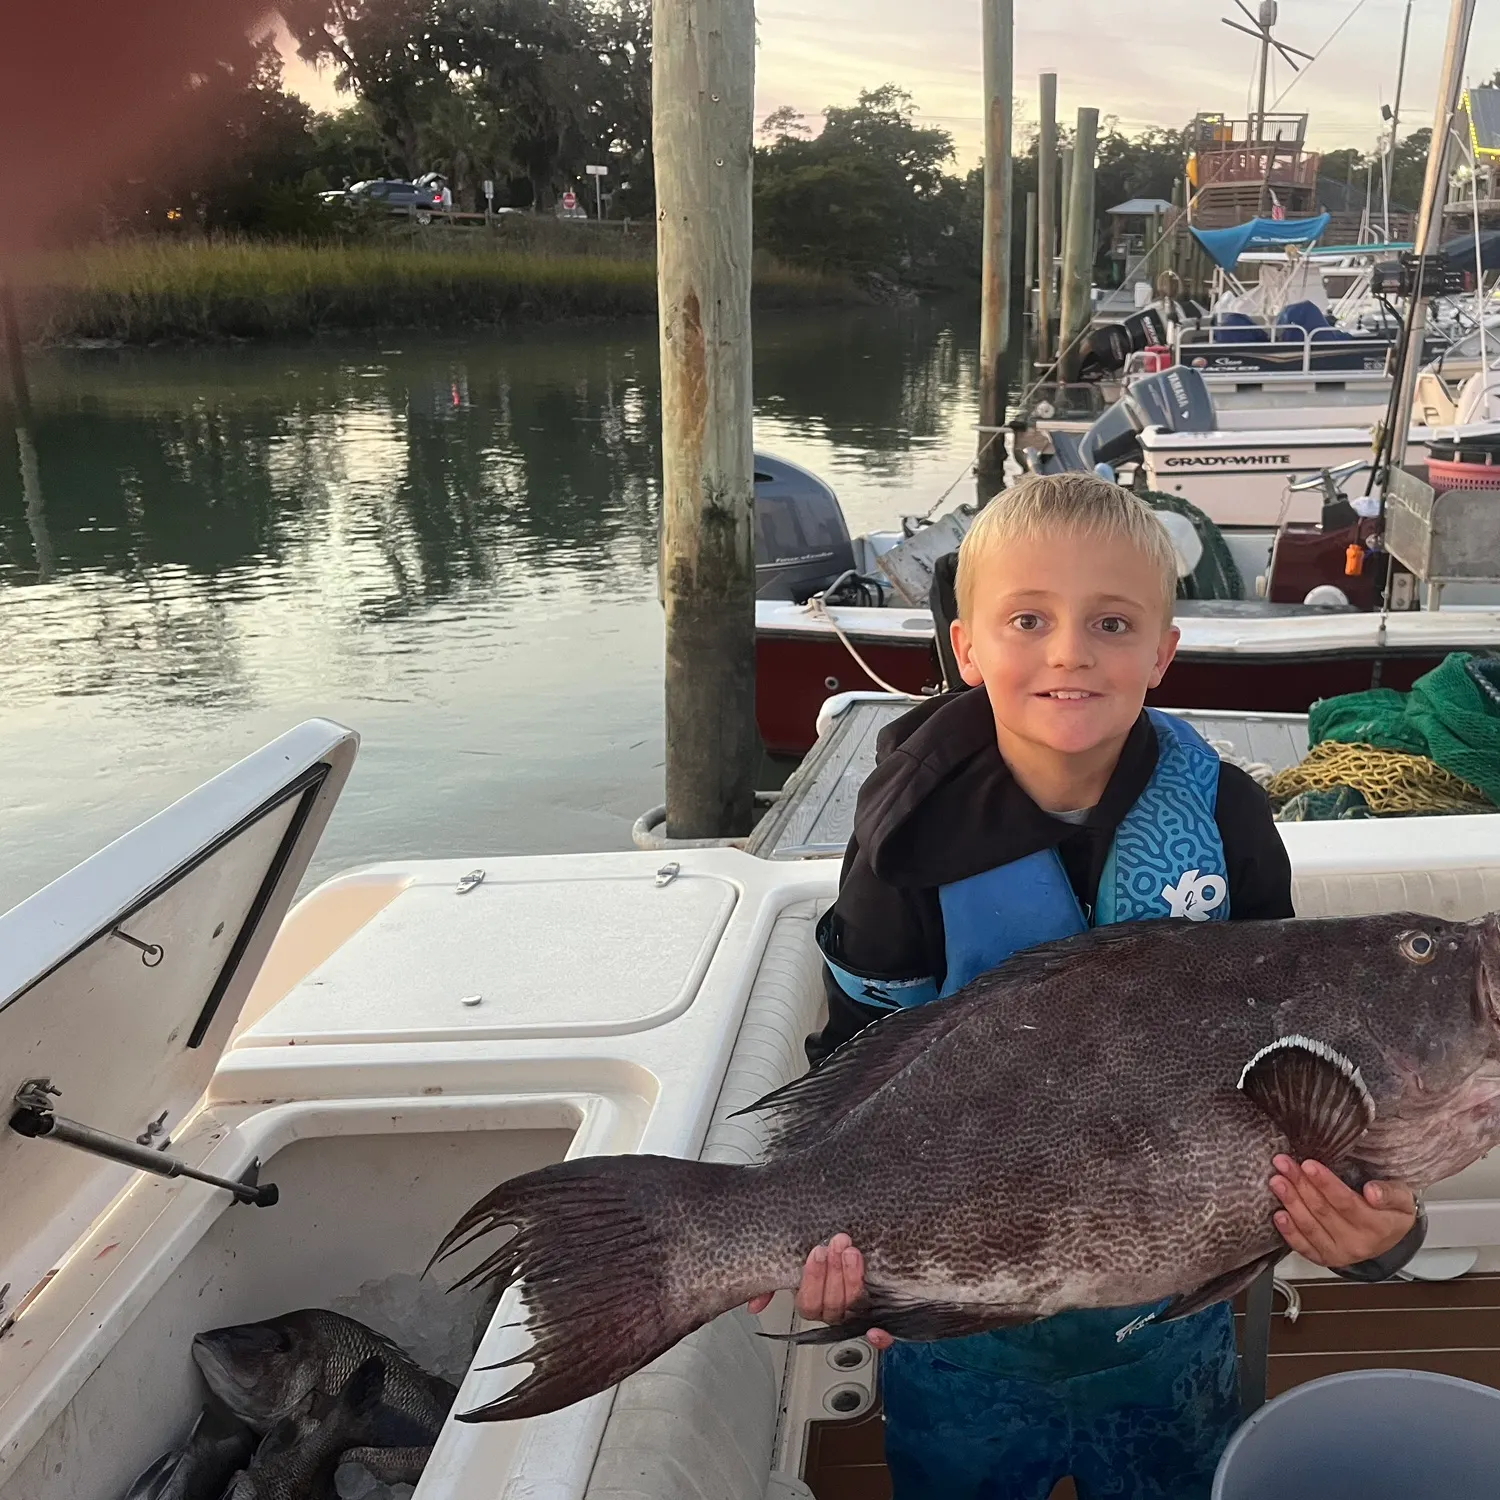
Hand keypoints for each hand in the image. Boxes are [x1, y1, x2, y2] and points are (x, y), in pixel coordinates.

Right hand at [747, 1233, 893, 1349]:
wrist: (845, 1248)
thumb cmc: (821, 1257)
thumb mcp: (792, 1266)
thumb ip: (772, 1285)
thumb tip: (754, 1306)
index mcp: (812, 1303)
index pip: (809, 1302)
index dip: (813, 1279)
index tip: (818, 1252)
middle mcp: (833, 1312)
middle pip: (832, 1304)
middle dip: (835, 1273)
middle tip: (838, 1245)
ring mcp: (854, 1314)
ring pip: (853, 1308)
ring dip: (853, 1280)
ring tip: (852, 1252)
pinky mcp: (878, 1317)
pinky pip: (880, 1336)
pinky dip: (880, 1337)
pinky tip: (877, 1330)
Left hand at [1270, 1156, 1417, 1267]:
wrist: (1392, 1238)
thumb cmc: (1393, 1212)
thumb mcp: (1403, 1199)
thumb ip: (1390, 1193)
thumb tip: (1373, 1191)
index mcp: (1378, 1227)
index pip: (1346, 1202)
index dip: (1325, 1183)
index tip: (1308, 1165)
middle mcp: (1357, 1244)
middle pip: (1323, 1211)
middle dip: (1300, 1184)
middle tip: (1284, 1164)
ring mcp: (1340, 1254)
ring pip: (1310, 1226)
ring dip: (1290, 1202)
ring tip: (1277, 1181)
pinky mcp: (1325, 1258)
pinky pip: (1304, 1247)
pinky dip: (1289, 1231)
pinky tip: (1278, 1215)